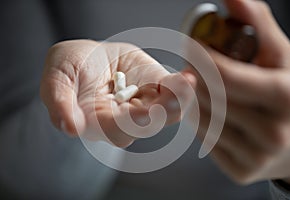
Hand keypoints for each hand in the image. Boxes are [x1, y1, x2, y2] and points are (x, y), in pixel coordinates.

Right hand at [40, 40, 195, 146]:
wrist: (88, 57)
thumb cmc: (69, 69)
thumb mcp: (56, 80)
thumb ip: (59, 102)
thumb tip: (70, 128)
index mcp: (99, 122)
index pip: (116, 130)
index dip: (128, 124)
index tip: (141, 114)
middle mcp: (125, 118)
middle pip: (148, 124)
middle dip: (162, 113)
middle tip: (172, 99)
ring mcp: (144, 102)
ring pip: (166, 111)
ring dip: (178, 99)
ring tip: (186, 83)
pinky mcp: (156, 85)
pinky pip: (173, 90)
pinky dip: (182, 85)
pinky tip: (189, 75)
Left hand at [194, 0, 289, 186]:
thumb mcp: (284, 58)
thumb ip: (259, 25)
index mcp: (285, 99)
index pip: (225, 74)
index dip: (200, 55)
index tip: (189, 40)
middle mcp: (272, 133)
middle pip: (209, 96)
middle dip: (193, 72)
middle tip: (192, 59)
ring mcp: (256, 158)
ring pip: (202, 118)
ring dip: (194, 96)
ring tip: (203, 83)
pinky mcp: (241, 173)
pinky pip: (205, 138)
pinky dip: (200, 119)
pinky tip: (210, 108)